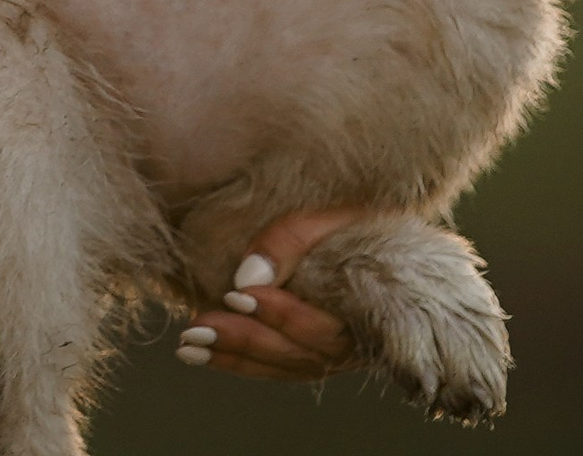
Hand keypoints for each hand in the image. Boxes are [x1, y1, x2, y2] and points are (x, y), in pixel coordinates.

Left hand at [174, 206, 363, 382]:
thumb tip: (245, 277)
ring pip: (281, 364)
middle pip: (293, 351)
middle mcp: (349, 344)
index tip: (235, 295)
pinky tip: (208, 354)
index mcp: (364, 312)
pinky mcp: (315, 355)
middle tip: (195, 331)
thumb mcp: (334, 217)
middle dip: (242, 340)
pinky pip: (279, 366)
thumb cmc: (362, 223)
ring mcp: (332, 355)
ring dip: (234, 357)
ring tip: (189, 347)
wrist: (394, 244)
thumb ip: (290, 241)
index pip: (317, 324)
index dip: (277, 312)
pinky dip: (242, 363)